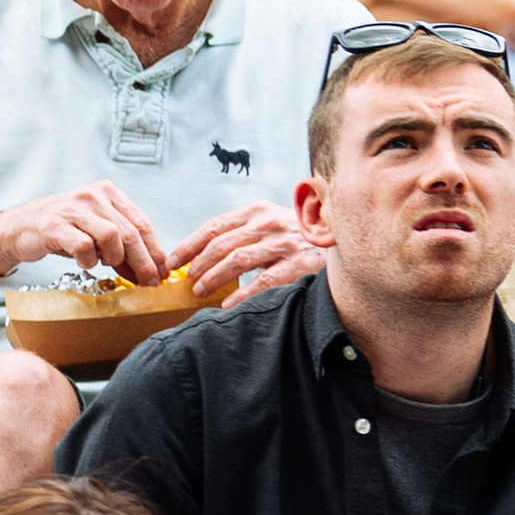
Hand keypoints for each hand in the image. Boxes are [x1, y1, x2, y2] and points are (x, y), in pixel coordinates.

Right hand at [0, 178, 170, 287]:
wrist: (18, 228)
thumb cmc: (61, 230)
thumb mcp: (95, 230)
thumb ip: (121, 244)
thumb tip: (149, 270)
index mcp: (107, 193)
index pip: (141, 222)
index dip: (155, 249)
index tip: (162, 271)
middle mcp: (91, 195)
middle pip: (130, 232)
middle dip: (144, 262)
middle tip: (149, 282)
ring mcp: (72, 208)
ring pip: (112, 236)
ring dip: (115, 259)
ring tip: (107, 265)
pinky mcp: (54, 225)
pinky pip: (83, 246)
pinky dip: (89, 260)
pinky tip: (85, 263)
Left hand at [169, 199, 320, 307]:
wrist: (342, 234)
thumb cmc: (299, 233)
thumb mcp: (271, 220)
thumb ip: (243, 231)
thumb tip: (205, 253)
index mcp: (256, 210)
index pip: (213, 226)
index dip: (189, 244)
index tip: (172, 260)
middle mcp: (268, 223)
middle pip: (221, 244)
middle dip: (198, 265)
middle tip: (187, 281)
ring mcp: (283, 243)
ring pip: (238, 260)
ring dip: (214, 277)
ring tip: (201, 291)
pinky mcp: (298, 263)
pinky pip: (265, 281)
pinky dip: (244, 293)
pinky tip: (229, 304)